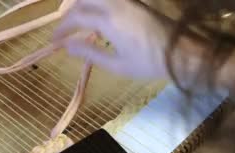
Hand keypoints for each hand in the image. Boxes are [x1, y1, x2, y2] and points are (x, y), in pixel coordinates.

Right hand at [54, 0, 172, 79]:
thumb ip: (90, 53)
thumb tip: (67, 47)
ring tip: (78, 22)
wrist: (181, 53)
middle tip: (64, 28)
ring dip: (83, 4)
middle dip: (70, 11)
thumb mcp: (116, 65)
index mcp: (109, 20)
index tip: (54, 41)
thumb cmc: (149, 64)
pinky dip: (97, 4)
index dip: (62, 28)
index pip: (76, 17)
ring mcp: (127, 0)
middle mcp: (116, 4)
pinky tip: (98, 21)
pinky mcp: (135, 2)